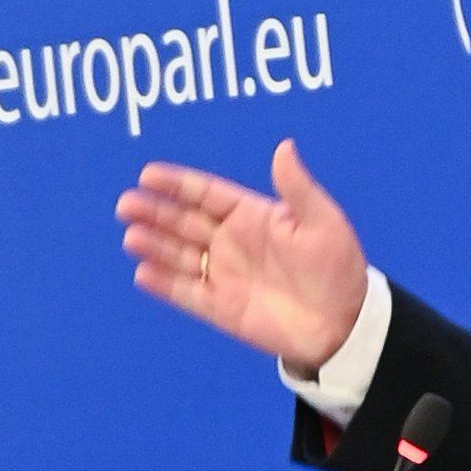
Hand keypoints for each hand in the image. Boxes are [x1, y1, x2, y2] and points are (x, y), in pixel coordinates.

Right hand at [118, 141, 370, 372]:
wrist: (344, 324)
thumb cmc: (338, 267)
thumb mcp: (322, 221)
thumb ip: (297, 187)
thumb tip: (283, 147)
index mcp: (251, 216)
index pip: (206, 194)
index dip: (177, 184)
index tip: (148, 175)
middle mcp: (231, 242)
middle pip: (183, 223)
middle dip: (154, 212)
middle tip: (126, 205)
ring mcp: (223, 275)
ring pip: (179, 256)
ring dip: (154, 245)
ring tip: (132, 237)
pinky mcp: (220, 308)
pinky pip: (185, 293)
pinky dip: (164, 283)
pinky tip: (144, 272)